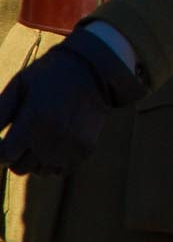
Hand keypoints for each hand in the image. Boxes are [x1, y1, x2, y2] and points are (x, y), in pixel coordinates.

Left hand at [0, 31, 144, 174]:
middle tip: (24, 136)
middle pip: (20, 168)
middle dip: (16, 155)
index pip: (4, 156)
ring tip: (42, 138)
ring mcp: (70, 145)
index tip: (5, 139)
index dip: (1, 149)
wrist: (94, 70)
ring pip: (39, 171)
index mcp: (33, 120)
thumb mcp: (18, 87)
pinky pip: (59, 169)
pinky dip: (54, 161)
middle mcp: (52, 137)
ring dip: (35, 160)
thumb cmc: (48, 77)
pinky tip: (57, 141)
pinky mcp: (85, 149)